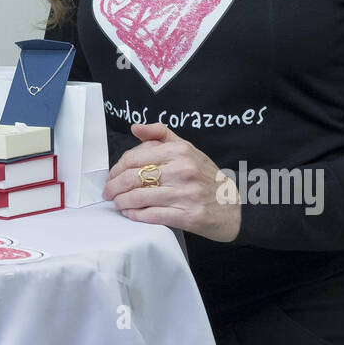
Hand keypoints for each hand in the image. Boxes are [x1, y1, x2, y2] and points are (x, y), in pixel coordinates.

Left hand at [103, 122, 240, 242]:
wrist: (235, 207)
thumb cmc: (206, 178)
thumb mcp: (188, 149)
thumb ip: (161, 135)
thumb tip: (135, 127)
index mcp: (181, 151)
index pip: (135, 157)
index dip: (117, 168)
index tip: (112, 175)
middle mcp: (184, 170)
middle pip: (134, 177)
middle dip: (114, 186)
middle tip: (108, 192)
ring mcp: (187, 194)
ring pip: (140, 197)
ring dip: (122, 202)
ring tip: (117, 203)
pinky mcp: (189, 216)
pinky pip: (152, 215)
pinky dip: (136, 215)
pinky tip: (130, 214)